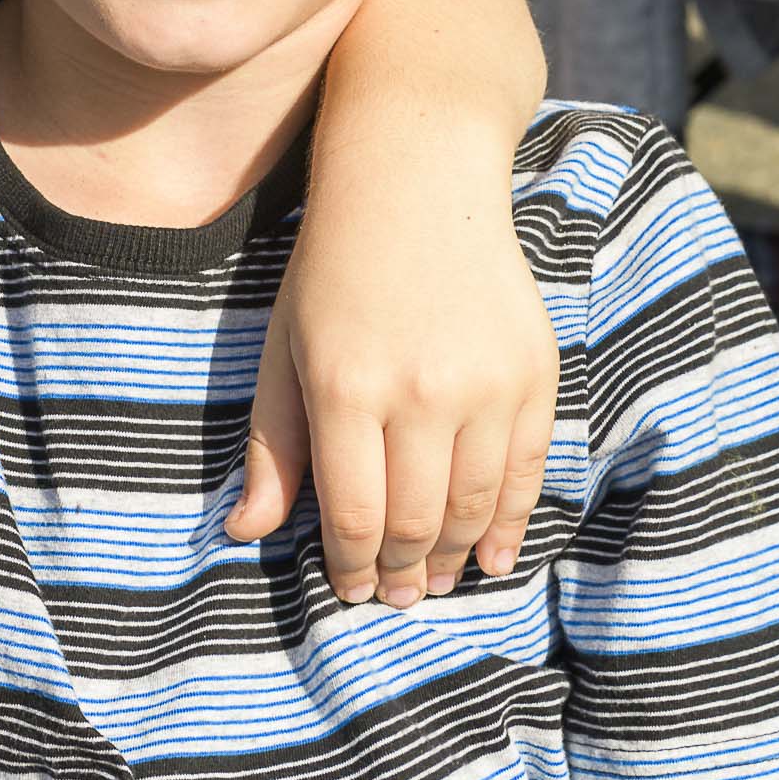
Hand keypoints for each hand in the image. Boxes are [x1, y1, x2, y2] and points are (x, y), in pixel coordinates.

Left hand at [228, 150, 556, 605]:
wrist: (416, 182)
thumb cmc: (332, 270)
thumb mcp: (283, 351)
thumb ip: (271, 447)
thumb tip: (243, 533)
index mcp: (346, 388)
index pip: (354, 515)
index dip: (352, 568)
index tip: (349, 590)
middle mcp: (420, 392)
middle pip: (416, 522)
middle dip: (401, 574)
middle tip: (394, 597)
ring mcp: (485, 384)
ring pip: (473, 507)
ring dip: (452, 558)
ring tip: (433, 580)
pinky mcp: (535, 373)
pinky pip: (525, 473)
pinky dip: (510, 524)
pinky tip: (491, 556)